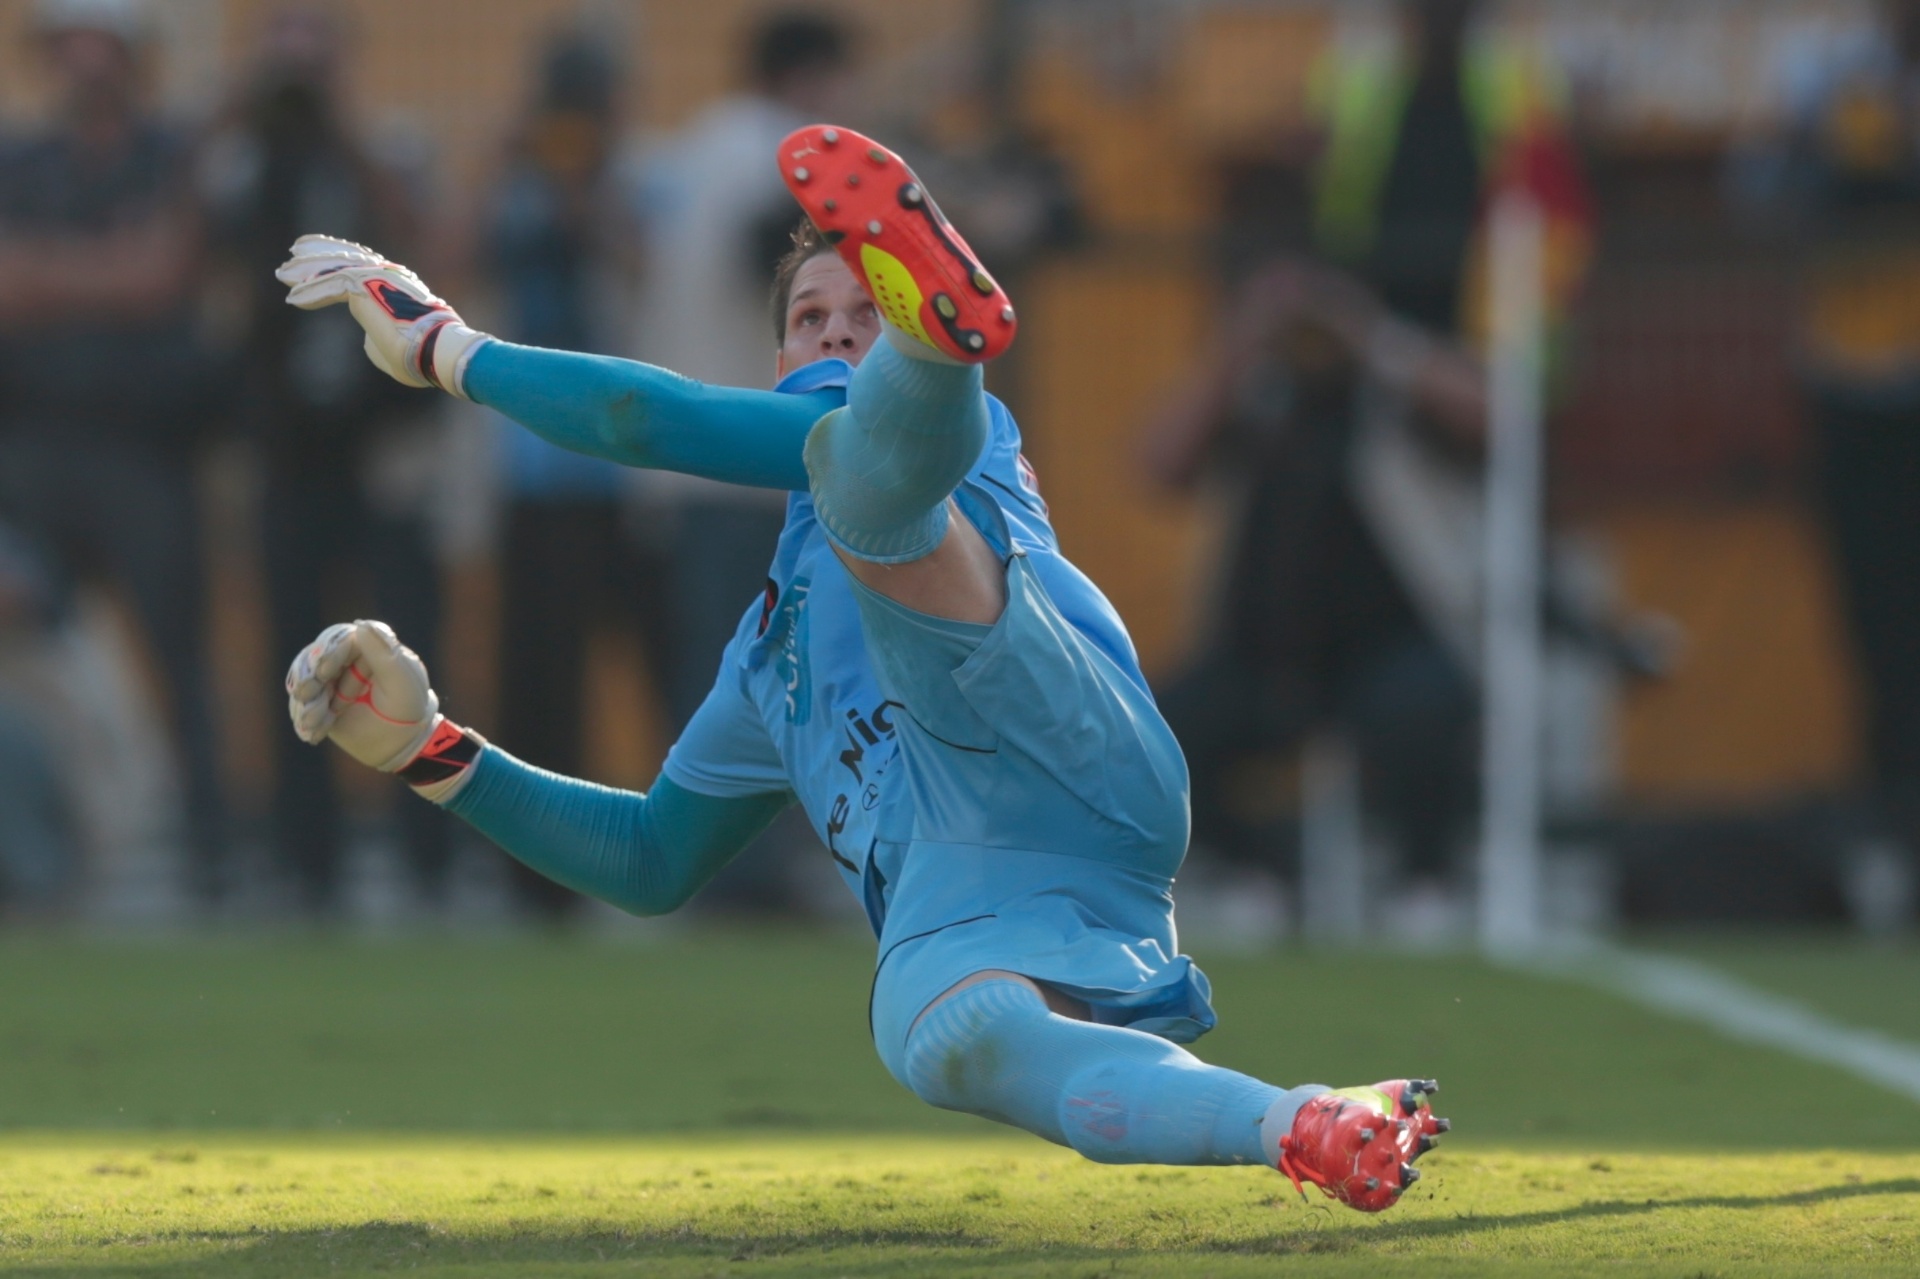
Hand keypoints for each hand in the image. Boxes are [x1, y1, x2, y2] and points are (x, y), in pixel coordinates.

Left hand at [275, 235, 490, 396]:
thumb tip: (368, 338)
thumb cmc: (419, 356)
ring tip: (283, 273)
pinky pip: (329, 286)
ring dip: (306, 271)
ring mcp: (375, 277)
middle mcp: (386, 274)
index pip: (361, 266)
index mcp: (395, 285)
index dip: (336, 263)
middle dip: (317, 254)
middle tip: (293, 254)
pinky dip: (310, 293)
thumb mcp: (392, 345)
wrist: (435, 351)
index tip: (316, 266)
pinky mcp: (363, 285)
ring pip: (333, 267)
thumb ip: (376, 334)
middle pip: (344, 257)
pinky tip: (291, 299)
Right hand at [286, 620, 439, 770]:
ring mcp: (330, 680)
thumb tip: (362, 625)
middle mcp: (345, 659)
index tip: (323, 671)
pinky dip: (306, 719)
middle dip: (309, 679)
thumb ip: (384, 654)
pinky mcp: (320, 701)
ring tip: (312, 723)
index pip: (340, 639)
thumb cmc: (408, 707)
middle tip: (305, 696)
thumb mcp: (402, 682)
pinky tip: (314, 734)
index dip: (328, 652)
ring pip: (304, 682)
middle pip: (314, 659)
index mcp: (368, 646)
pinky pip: (302, 705)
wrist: (401, 742)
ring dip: (306, 703)